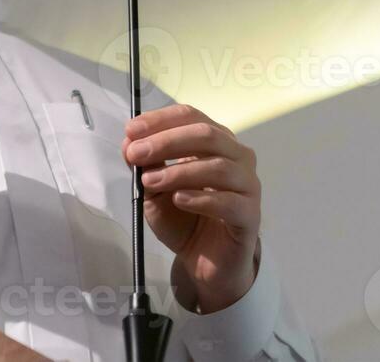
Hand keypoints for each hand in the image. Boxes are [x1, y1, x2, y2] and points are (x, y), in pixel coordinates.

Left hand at [123, 104, 260, 313]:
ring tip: (150, 182)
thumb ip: (147, 165)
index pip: (191, 117)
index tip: (132, 130)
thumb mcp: (155, 190)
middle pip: (207, 134)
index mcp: (215, 141)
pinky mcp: (250, 215)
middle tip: (137, 154)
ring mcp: (247, 184)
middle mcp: (237, 156)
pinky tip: (178, 200)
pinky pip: (228, 201)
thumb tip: (129, 142)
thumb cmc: (184, 219)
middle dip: (167, 141)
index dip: (161, 120)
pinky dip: (201, 198)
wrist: (206, 262)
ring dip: (179, 171)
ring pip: (219, 166)